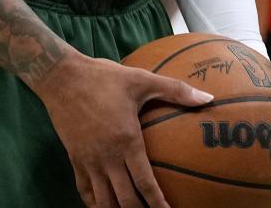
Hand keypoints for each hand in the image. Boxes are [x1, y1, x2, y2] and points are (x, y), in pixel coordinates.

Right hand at [34, 51, 212, 207]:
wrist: (62, 76)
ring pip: (103, 202)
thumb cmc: (104, 77)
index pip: (145, 184)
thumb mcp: (141, 79)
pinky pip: (85, 191)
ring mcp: (89, 161)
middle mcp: (107, 157)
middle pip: (125, 201)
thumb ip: (175, 89)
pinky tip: (104, 205)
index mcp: (126, 141)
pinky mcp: (74, 159)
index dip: (158, 205)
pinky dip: (95, 203)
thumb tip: (208, 98)